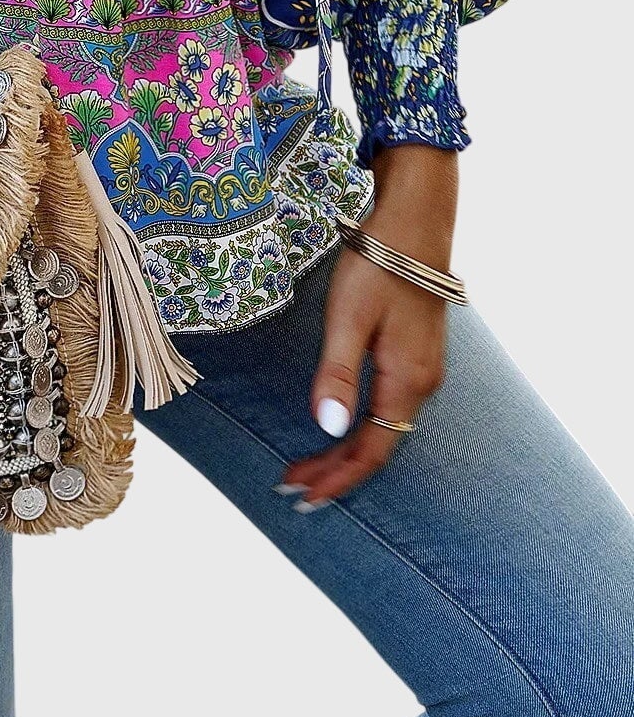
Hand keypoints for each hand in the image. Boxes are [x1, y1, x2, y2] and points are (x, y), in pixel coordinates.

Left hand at [281, 146, 456, 507]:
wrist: (416, 221)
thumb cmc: (379, 265)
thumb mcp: (348, 317)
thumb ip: (339, 373)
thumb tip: (329, 428)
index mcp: (408, 380)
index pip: (373, 450)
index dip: (338, 477)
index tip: (303, 496)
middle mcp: (423, 384)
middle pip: (379, 444)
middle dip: (335, 469)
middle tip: (292, 485)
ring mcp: (423, 369)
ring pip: (384, 427)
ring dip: (345, 449)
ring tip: (307, 464)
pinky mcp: (416, 353)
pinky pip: (388, 406)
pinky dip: (360, 425)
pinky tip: (340, 424)